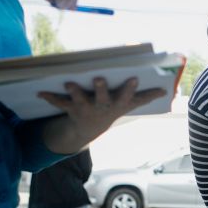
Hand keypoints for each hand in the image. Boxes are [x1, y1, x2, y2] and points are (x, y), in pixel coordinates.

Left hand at [39, 77, 165, 152]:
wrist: (90, 128)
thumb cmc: (112, 109)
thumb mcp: (130, 104)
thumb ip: (147, 96)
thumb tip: (168, 90)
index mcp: (116, 104)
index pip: (126, 96)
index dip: (131, 89)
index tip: (135, 78)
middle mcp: (102, 107)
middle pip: (102, 98)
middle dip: (101, 89)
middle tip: (99, 78)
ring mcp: (85, 108)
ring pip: (80, 100)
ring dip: (74, 92)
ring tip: (69, 82)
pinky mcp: (70, 109)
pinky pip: (59, 103)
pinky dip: (49, 97)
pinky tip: (40, 91)